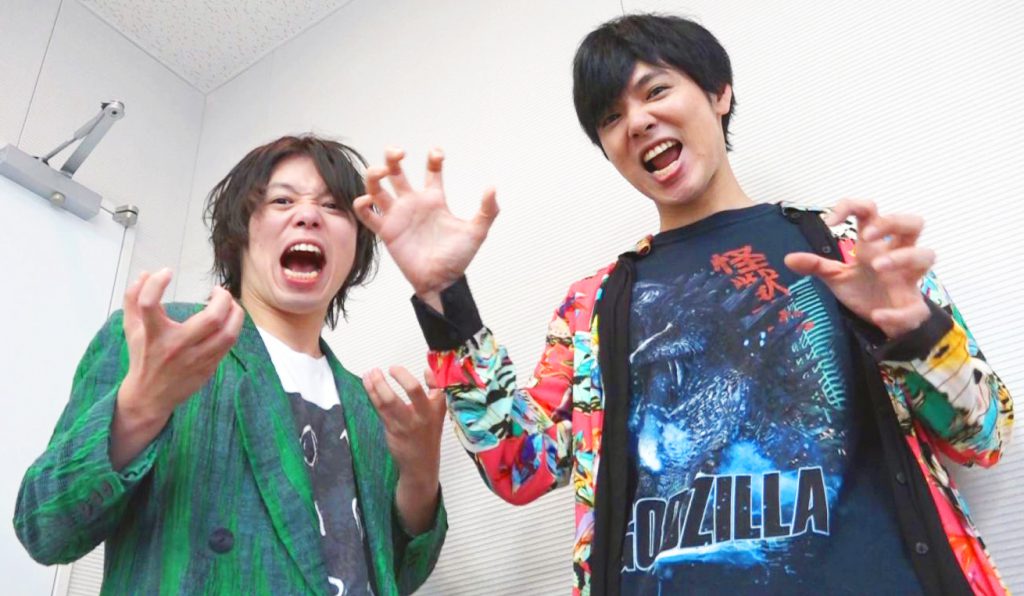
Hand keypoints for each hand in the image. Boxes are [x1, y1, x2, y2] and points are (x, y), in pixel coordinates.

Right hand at [118, 269, 244, 420]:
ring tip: (229, 303)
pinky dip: (233, 327)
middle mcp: (175, 346)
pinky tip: (229, 318)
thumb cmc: (142, 358)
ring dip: (235, 313)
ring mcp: (195, 359)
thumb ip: (133, 300)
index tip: (166, 272)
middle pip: (211, 319)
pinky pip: (229, 344)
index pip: (149, 304)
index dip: (156, 284)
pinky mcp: (208, 367)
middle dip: (222, 298)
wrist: (150, 397)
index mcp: (152, 335)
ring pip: (227, 333)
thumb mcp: (132, 329)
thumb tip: (144, 274)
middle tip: (218, 291)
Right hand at [353, 148, 498, 304]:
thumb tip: (492, 187)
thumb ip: (487, 210)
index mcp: (434, 200)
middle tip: (398, 152)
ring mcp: (397, 215)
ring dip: (374, 174)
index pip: (431, 170)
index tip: (437, 153)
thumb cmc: (457, 259)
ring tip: (382, 171)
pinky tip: (368, 200)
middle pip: (397, 171)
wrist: (441, 281)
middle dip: (393, 157)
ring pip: (377, 187)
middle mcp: (413, 203)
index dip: (433, 158)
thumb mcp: (476, 232)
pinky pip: (366, 214)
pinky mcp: (386, 231)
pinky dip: (362, 203)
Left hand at [362, 366, 445, 481]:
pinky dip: (372, 394)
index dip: (410, 376)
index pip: (430, 387)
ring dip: (377, 384)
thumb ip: (434, 389)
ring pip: (390, 400)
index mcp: (436, 407)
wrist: (421, 463)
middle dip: (397, 377)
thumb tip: (427, 370)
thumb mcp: (438, 411)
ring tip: (369, 374)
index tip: (394, 368)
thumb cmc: (428, 433)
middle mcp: (423, 414)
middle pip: (412, 391)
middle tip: (379, 370)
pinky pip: (380, 408)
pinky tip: (368, 385)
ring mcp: (407, 422)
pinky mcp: (393, 429)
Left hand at [784, 199, 933, 337]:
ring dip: (903, 257)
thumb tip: (788, 258)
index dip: (851, 206)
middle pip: (913, 223)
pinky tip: (877, 315)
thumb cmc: (863, 290)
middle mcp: (897, 255)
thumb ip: (816, 266)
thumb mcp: (836, 277)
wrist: (882, 321)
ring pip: (927, 254)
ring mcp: (910, 279)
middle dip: (893, 222)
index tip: (830, 221)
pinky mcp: (915, 307)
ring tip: (877, 266)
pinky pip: (916, 307)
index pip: (871, 211)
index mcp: (875, 245)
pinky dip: (896, 313)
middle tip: (868, 235)